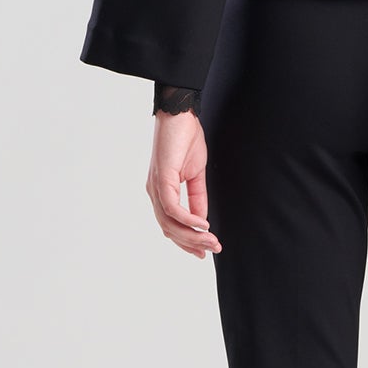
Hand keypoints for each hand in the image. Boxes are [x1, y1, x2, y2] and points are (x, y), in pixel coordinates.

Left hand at [145, 112, 221, 257]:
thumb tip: (202, 219)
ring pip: (170, 224)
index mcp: (161, 192)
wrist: (179, 115)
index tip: (204, 251)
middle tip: (212, 250)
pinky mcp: (162, 179)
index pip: (171, 226)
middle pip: (169, 230)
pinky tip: (202, 224)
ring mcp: (156, 187)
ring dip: (192, 235)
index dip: (187, 241)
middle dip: (192, 243)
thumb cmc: (185, 139)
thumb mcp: (195, 174)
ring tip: (211, 241)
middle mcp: (154, 193)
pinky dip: (188, 219)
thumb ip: (197, 197)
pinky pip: (172, 208)